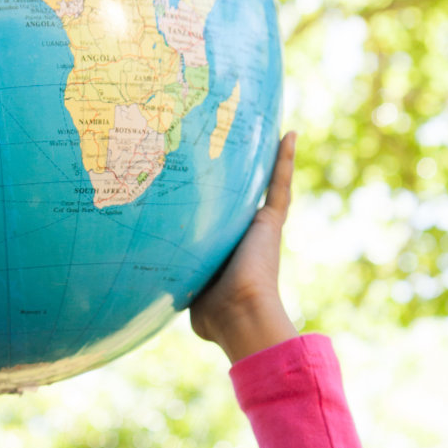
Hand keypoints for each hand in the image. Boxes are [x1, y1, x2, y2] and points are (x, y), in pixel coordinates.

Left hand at [189, 131, 298, 363]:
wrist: (238, 314)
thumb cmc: (212, 313)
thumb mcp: (189, 293)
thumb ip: (181, 283)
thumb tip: (158, 291)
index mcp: (228, 253)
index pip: (221, 223)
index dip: (216, 206)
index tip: (208, 186)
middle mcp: (246, 238)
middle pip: (243, 200)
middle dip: (244, 176)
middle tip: (240, 147)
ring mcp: (261, 228)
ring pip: (266, 186)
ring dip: (271, 161)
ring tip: (273, 133)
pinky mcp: (271, 222)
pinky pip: (279, 185)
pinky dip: (284, 160)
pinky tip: (288, 134)